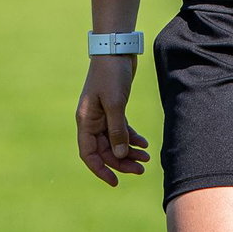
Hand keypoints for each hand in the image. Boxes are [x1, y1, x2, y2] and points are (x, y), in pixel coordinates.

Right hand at [76, 56, 150, 185]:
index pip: (89, 154)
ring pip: (114, 141)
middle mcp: (92, 121)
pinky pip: (121, 129)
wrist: (116, 49)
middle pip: (105, 150)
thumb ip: (117, 129)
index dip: (101, 170)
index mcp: (85, 122)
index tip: (115, 182)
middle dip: (121, 162)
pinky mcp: (114, 108)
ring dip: (129, 151)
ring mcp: (103, 115)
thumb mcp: (115, 103)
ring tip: (146, 158)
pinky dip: (132, 137)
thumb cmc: (111, 74)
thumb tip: (120, 154)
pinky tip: (144, 144)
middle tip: (141, 169)